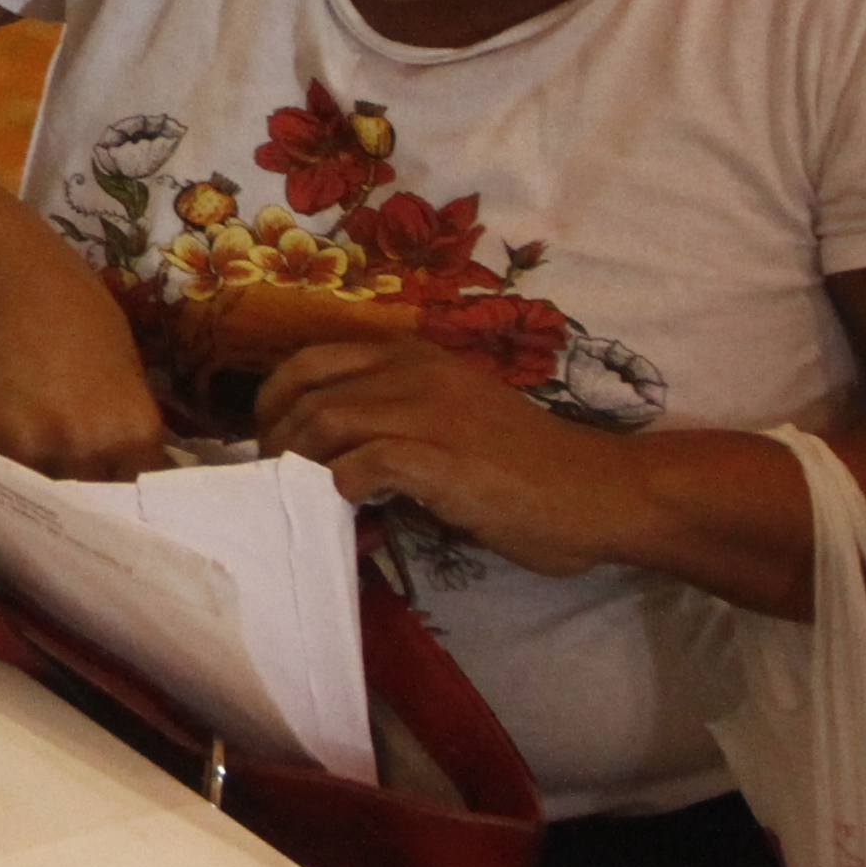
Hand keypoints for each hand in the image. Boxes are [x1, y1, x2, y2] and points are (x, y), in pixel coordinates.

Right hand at [0, 258, 166, 478]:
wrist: (1, 280)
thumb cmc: (76, 314)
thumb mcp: (126, 372)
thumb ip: (127, 431)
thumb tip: (134, 476)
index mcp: (130, 431)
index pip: (138, 493)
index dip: (128, 498)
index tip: (118, 496)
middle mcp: (82, 448)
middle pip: (86, 504)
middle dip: (82, 497)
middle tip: (73, 485)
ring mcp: (25, 449)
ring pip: (35, 497)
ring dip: (36, 487)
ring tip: (34, 465)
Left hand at [252, 336, 655, 578]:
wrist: (599, 491)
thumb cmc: (529, 465)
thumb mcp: (456, 421)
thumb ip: (399, 423)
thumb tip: (338, 458)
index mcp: (416, 357)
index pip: (312, 357)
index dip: (273, 397)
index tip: (266, 437)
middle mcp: (416, 373)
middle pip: (307, 390)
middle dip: (275, 436)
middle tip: (272, 477)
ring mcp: (429, 413)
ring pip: (325, 421)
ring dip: (300, 464)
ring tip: (300, 498)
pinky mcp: (442, 459)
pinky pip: (363, 463)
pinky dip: (341, 487)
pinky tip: (351, 509)